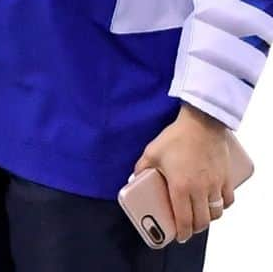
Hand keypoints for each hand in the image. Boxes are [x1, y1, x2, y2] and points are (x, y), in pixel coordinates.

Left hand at [132, 104, 232, 242]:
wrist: (201, 123)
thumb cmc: (175, 138)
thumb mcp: (152, 152)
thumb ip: (142, 168)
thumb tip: (133, 178)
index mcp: (181, 187)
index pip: (184, 220)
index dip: (182, 232)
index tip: (178, 236)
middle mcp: (200, 190)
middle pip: (201, 221)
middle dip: (193, 228)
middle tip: (187, 227)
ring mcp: (215, 185)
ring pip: (215, 213)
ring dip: (207, 219)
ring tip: (199, 217)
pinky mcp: (226, 178)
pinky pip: (227, 201)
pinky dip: (222, 207)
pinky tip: (215, 204)